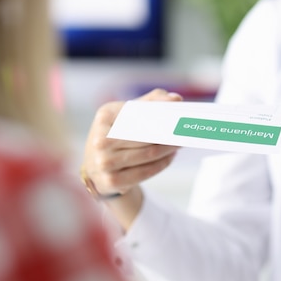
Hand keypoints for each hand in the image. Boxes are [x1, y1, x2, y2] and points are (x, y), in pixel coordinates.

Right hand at [81, 89, 182, 228]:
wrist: (96, 166)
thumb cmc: (116, 134)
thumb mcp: (126, 113)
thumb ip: (150, 102)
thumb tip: (175, 99)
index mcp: (104, 117)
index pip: (139, 113)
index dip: (160, 112)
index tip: (179, 111)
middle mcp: (100, 140)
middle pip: (146, 135)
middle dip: (168, 133)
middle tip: (184, 131)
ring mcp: (104, 163)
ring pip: (149, 154)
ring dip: (169, 149)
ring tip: (179, 143)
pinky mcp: (111, 181)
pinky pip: (146, 172)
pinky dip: (162, 163)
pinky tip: (170, 157)